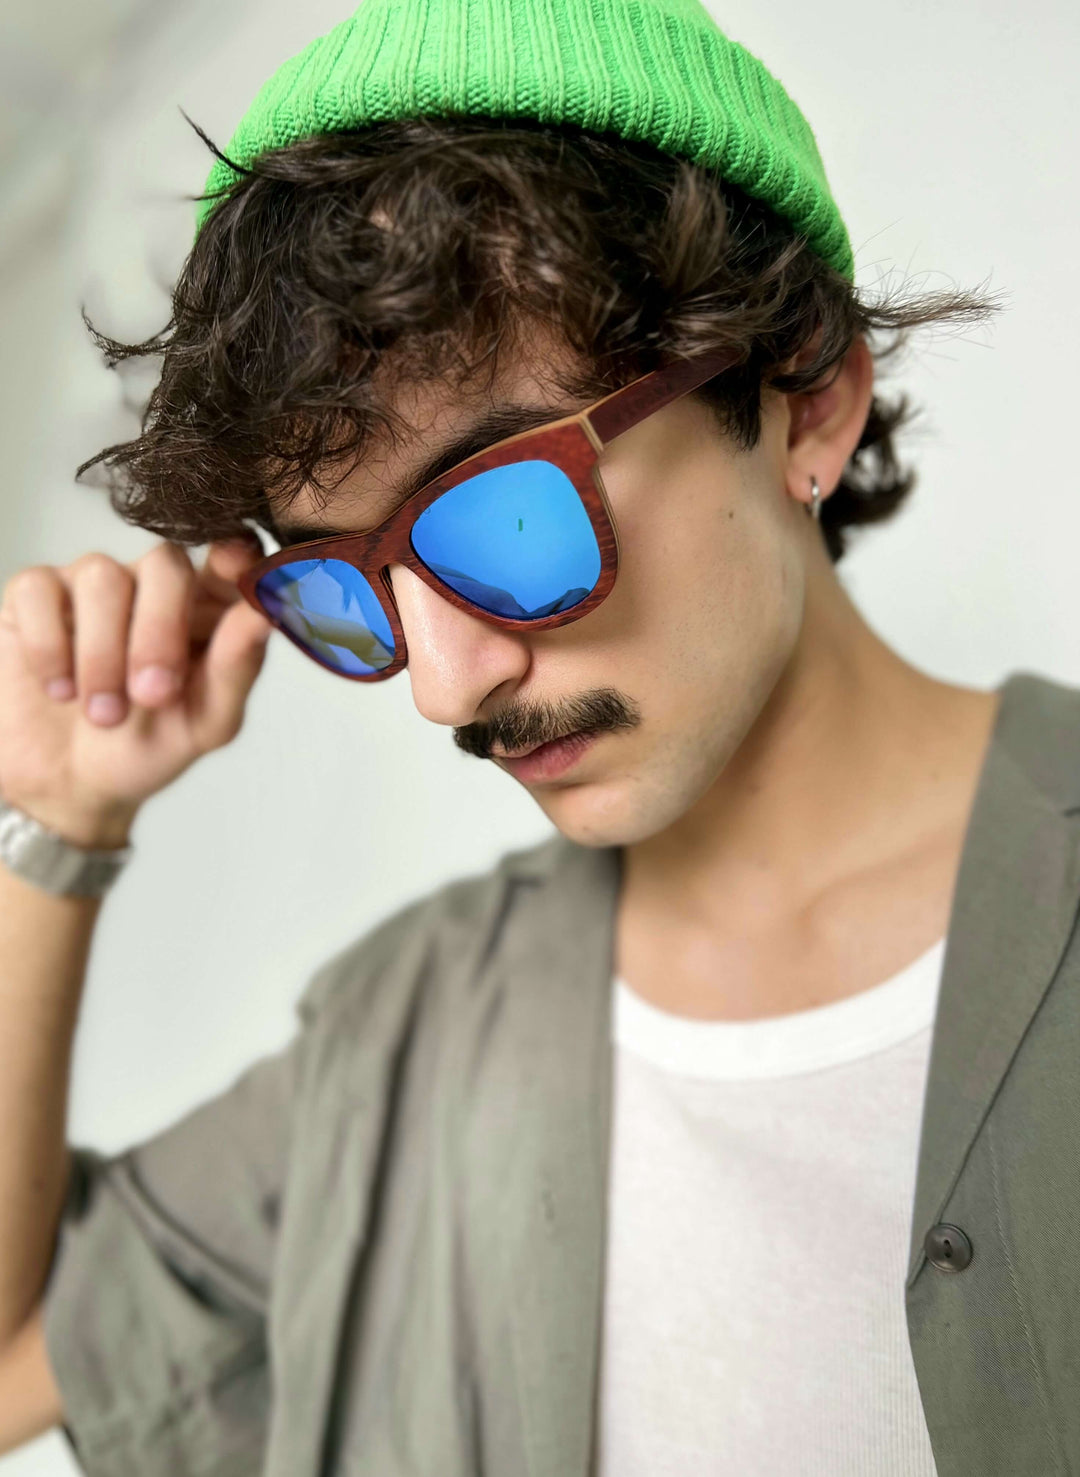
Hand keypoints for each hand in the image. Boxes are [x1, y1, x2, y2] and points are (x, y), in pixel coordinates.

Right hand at [0, 536, 272, 848]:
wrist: (69, 784)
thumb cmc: (147, 746)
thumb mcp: (205, 723)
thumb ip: (237, 668)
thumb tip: (263, 615)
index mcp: (206, 608)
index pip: (229, 556)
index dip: (234, 555)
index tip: (233, 570)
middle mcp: (150, 585)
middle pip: (165, 563)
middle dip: (160, 629)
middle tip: (153, 695)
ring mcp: (91, 585)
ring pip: (102, 577)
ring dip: (103, 654)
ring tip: (104, 714)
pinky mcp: (34, 595)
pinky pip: (40, 588)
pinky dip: (50, 645)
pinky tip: (59, 688)